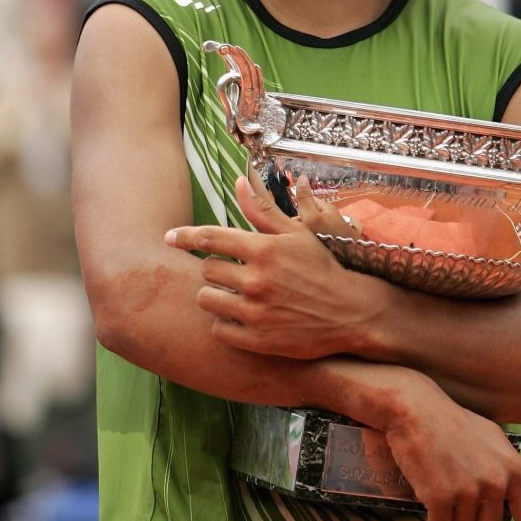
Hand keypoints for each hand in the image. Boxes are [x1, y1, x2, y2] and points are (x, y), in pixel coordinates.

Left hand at [164, 176, 373, 356]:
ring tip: (233, 294)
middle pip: (207, 269)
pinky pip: (218, 329)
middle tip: (233, 272)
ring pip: (207, 299)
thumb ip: (262, 210)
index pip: (211, 237)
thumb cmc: (321, 267)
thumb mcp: (296, 234)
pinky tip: (241, 316)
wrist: (350, 312)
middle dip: (215, 268)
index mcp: (264, 249)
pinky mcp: (257, 340)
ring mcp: (255, 312)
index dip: (185, 236)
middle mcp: (256, 280)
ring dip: (215, 295)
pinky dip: (224, 323)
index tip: (169, 237)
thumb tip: (238, 181)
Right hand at [372, 372, 520, 520]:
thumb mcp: (491, 437)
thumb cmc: (451, 420)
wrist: (415, 408)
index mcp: (511, 469)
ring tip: (439, 506)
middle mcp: (494, 482)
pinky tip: (426, 518)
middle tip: (456, 513)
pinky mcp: (441, 496)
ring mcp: (468, 490)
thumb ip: (518, 465)